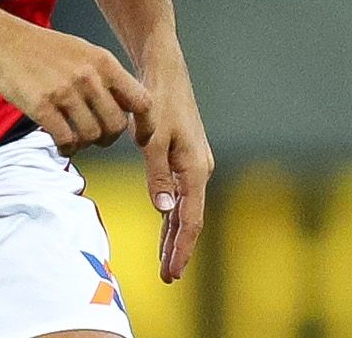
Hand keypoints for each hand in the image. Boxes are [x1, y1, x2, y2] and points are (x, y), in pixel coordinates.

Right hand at [0, 22, 151, 156]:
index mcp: (105, 63)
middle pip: (117, 125)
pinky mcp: (42, 106)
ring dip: (85, 145)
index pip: (142, 101)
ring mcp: (65, 92)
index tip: (140, 137)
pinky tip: (62, 145)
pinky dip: (67, 149)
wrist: (4, 42)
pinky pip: (66, 140)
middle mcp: (89, 77)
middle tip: (97, 138)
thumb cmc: (44, 49)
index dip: (146, 124)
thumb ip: (107, 77)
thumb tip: (128, 105)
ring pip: (92, 136)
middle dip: (109, 138)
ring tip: (75, 140)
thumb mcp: (85, 52)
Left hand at [135, 61, 214, 282]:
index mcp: (195, 168)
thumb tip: (164, 210)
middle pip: (190, 219)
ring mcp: (193, 165)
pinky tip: (165, 230)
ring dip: (174, 236)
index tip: (173, 273)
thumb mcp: (152, 138)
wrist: (164, 72)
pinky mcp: (183, 158)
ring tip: (166, 264)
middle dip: (179, 249)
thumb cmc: (157, 102)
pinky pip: (180, 196)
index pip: (191, 219)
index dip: (182, 249)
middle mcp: (199, 169)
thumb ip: (157, 175)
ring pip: (185, 209)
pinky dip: (172, 216)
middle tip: (168, 278)